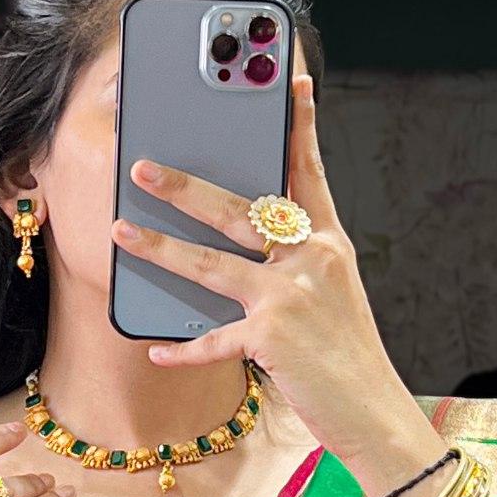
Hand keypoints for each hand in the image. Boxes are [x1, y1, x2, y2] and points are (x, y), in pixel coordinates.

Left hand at [111, 72, 428, 472]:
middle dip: (186, 187)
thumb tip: (248, 242)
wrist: (375, 412)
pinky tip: (156, 349)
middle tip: (145, 166)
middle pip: (238, 211)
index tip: (292, 84)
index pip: (310, 174)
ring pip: (211, 263)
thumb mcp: (334, 296)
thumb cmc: (348, 356)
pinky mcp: (272, 337)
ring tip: (121, 230)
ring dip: (160, 247)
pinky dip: (183, 348)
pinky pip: (213, 339)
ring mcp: (290, 296)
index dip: (300, 127)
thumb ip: (298, 263)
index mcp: (329, 244)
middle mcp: (311, 260)